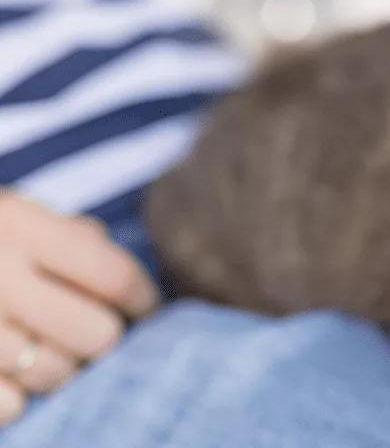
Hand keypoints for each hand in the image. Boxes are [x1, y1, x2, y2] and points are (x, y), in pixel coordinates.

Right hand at [0, 192, 158, 425]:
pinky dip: (18, 397)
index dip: (143, 298)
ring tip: (48, 350)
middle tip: (93, 334)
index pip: (114, 275)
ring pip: (54, 372)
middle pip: (96, 334)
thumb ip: (73, 238)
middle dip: (103, 338)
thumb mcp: (15, 217)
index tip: (144, 309)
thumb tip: (126, 285)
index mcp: (18, 225)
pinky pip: (9, 405)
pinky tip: (11, 375)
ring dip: (61, 367)